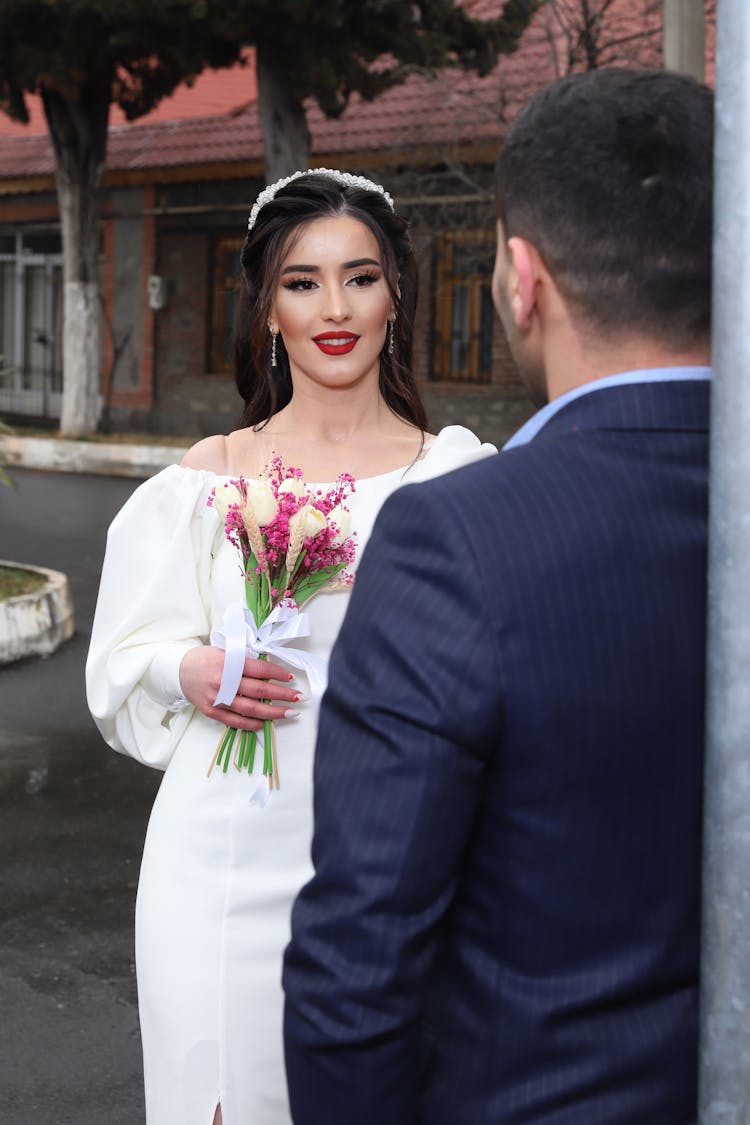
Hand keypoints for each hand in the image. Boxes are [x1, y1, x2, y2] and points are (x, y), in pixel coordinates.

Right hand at [179, 645, 301, 730]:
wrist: (179, 670)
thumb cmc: (206, 658)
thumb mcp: (226, 652)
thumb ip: (245, 661)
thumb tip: (270, 671)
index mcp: (228, 662)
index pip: (259, 670)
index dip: (277, 674)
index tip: (291, 678)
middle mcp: (223, 681)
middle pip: (258, 690)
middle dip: (282, 695)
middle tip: (298, 698)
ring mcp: (217, 698)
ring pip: (250, 709)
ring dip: (272, 712)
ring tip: (288, 713)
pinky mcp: (211, 711)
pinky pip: (235, 721)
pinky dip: (251, 724)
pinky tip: (265, 723)